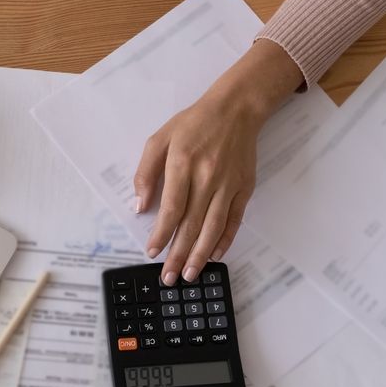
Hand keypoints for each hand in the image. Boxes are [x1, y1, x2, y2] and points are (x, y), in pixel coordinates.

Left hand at [133, 40, 303, 284]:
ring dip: (200, 254)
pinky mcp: (244, 188)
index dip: (161, 234)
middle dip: (179, 254)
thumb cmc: (193, 124)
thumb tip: (140, 206)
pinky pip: (234, 220)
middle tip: (169, 277)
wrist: (236, 109)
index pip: (171, 208)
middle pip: (191, 224)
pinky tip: (213, 256)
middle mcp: (207, 177)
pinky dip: (224, 240)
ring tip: (191, 275)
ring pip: (213, 227)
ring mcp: (228, 185)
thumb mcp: (159, 139)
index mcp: (183, 164)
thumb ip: (146, 172)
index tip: (152, 252)